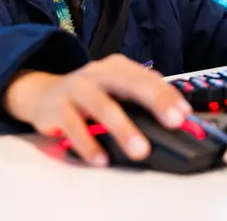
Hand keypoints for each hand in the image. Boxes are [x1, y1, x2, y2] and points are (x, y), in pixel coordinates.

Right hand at [0, 55, 191, 166]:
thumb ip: (141, 94)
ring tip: (140, 150)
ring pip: (102, 105)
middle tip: (174, 122)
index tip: (184, 113)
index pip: (148, 77)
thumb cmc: (88, 93)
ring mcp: (77, 89)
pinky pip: (74, 126)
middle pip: (130, 83)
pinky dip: (88, 144)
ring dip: (123, 128)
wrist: (41, 93)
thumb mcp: (115, 87)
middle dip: (155, 101)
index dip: (168, 95)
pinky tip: (101, 159)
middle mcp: (98, 73)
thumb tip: (176, 109)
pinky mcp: (57, 109)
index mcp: (117, 67)